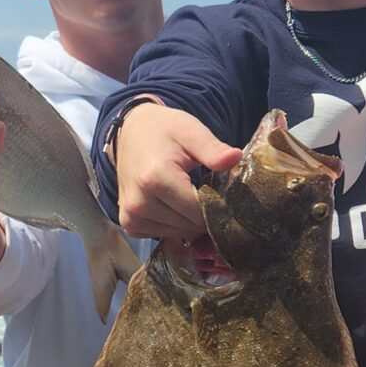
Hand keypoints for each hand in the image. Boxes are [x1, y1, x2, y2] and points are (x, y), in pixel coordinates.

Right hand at [114, 103, 243, 240]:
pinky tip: (174, 204)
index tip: (224, 192)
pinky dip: (174, 224)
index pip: (199, 212)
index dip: (218, 205)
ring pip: (179, 234)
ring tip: (189, 196)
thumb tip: (236, 158)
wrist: (132, 133)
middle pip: (190, 226)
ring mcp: (131, 216)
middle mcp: (139, 203)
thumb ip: (213, 149)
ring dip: (190, 221)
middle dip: (205, 214)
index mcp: (155, 179)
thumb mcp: (190, 132)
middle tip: (207, 191)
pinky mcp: (129, 225)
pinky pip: (163, 235)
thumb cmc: (165, 131)